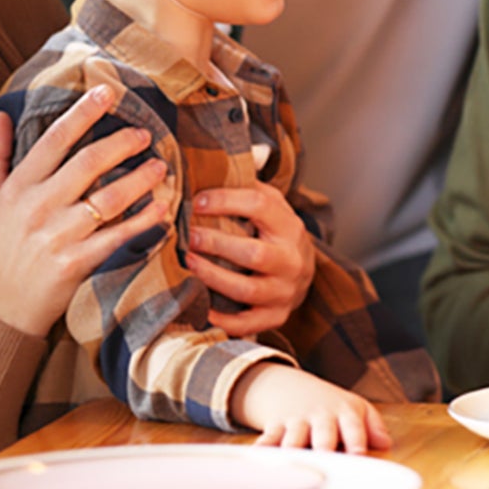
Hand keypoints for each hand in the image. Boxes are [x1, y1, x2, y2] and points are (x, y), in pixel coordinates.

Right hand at [0, 86, 168, 337]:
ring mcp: (57, 236)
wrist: (5, 308)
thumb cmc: (0, 246)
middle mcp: (37, 208)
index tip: (108, 91)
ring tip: (161, 166)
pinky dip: (144, 222)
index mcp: (18, 188)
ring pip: (108, 199)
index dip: (82, 113)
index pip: (54, 140)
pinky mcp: (76, 263)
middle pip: (88, 164)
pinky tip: (163, 208)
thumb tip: (3, 116)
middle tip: (145, 133)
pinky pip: (117, 236)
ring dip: (140, 179)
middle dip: (122, 142)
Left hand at [186, 183, 314, 335]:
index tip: (198, 200)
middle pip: (253, 253)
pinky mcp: (276, 316)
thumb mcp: (271, 206)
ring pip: (246, 290)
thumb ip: (248, 188)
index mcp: (290, 226)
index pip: (260, 206)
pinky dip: (222, 318)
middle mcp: (292, 259)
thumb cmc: (275, 233)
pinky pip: (247, 323)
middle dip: (216, 243)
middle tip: (186, 236)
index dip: (226, 201)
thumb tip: (211, 165)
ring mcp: (285, 291)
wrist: (302, 271)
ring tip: (187, 265)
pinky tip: (200, 305)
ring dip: (212, 278)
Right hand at [232, 362, 391, 452]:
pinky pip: (267, 439)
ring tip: (293, 466)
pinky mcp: (275, 427)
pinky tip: (259, 459)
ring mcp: (297, 421)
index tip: (358, 456)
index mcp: (345, 412)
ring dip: (293, 451)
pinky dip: (262, 449)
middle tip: (325, 464)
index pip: (354, 427)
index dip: (356, 441)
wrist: (294, 388)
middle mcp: (321, 416)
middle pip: (323, 435)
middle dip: (324, 449)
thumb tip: (386, 443)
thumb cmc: (331, 406)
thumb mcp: (355, 408)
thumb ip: (372, 426)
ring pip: (294, 439)